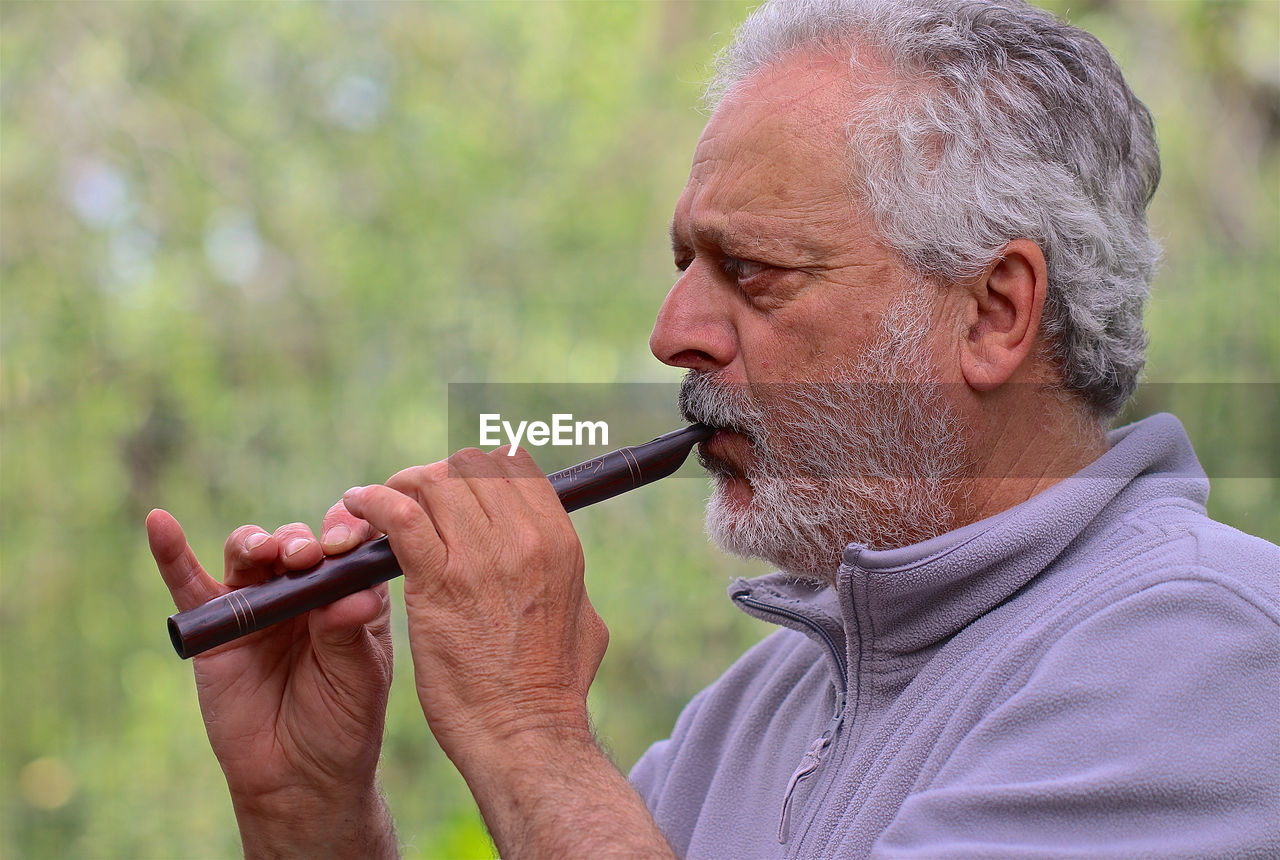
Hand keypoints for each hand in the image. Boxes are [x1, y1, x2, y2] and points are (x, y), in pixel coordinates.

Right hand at [147, 505, 395, 857]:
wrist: (299, 777)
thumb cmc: (343, 722)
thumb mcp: (358, 678)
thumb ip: (348, 632)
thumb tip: (352, 595)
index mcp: (349, 592)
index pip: (350, 546)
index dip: (348, 534)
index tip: (345, 543)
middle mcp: (305, 589)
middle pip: (297, 542)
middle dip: (300, 541)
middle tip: (306, 557)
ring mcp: (258, 604)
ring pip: (251, 553)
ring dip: (257, 543)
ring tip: (267, 552)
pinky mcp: (215, 628)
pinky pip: (189, 584)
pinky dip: (171, 553)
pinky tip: (158, 524)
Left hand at [344, 449, 674, 858]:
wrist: (526, 736)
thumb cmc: (553, 692)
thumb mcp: (586, 623)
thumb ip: (570, 584)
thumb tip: (560, 570)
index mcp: (558, 541)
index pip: (513, 466)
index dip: (473, 471)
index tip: (450, 491)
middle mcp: (524, 538)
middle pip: (468, 467)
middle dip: (433, 477)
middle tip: (408, 501)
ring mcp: (481, 557)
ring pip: (431, 482)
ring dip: (398, 487)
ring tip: (375, 509)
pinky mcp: (438, 581)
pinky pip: (398, 515)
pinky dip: (372, 503)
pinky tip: (357, 510)